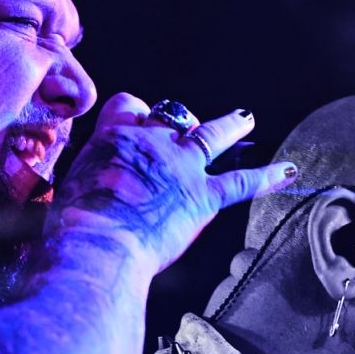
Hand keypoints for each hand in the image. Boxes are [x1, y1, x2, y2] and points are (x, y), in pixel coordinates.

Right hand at [49, 93, 297, 274]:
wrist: (96, 247)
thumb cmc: (70, 230)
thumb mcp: (65, 196)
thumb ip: (82, 188)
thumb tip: (77, 208)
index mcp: (111, 137)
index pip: (129, 106)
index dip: (135, 116)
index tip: (135, 126)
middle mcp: (150, 142)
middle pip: (170, 117)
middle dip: (178, 122)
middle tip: (184, 127)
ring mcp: (181, 167)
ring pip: (212, 134)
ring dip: (231, 125)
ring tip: (245, 119)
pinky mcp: (202, 197)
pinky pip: (240, 182)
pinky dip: (266, 177)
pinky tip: (288, 172)